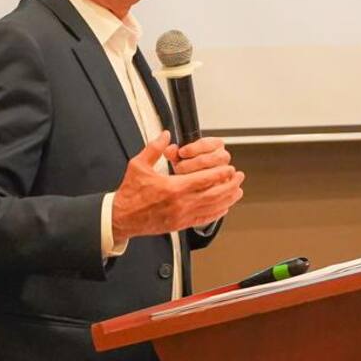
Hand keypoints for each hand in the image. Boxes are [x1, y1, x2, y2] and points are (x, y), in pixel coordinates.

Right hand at [111, 131, 244, 242]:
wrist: (122, 217)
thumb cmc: (130, 193)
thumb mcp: (138, 165)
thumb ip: (154, 148)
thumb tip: (165, 136)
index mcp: (172, 188)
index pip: (204, 180)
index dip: (219, 174)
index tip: (229, 168)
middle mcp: (181, 203)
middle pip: (214, 194)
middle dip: (229, 185)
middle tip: (238, 177)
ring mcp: (182, 216)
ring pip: (212, 208)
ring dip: (228, 199)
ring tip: (237, 191)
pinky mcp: (180, 225)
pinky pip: (203, 220)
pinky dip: (216, 214)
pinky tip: (223, 208)